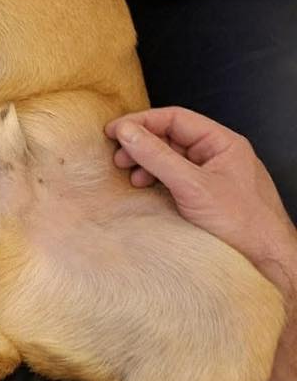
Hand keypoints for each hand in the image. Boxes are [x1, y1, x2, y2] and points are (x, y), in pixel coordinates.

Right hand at [106, 107, 296, 303]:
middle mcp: (218, 155)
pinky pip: (175, 179)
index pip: (176, 118)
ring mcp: (212, 176)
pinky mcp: (206, 196)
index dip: (142, 122)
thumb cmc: (244, 224)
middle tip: (118, 157)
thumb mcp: (194, 186)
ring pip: (171, 159)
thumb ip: (158, 156)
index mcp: (222, 142)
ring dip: (147, 164)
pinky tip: (144, 188)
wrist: (267, 262)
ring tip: (129, 175)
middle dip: (142, 145)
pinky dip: (156, 180)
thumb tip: (127, 131)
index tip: (115, 131)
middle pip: (171, 137)